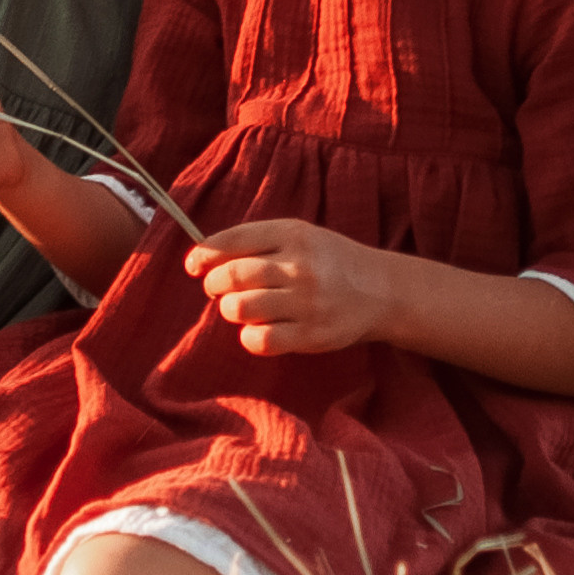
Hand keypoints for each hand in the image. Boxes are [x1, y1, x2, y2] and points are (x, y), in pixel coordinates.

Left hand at [187, 218, 391, 355]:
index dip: (204, 254)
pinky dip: (249, 337)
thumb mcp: (300, 236)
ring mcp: (307, 301)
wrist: (381, 290)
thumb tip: (206, 258)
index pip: (233, 240)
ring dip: (230, 310)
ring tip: (240, 308)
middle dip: (214, 285)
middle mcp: (299, 265)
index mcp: (292, 234)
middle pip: (232, 276)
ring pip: (240, 308)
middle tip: (217, 290)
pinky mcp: (312, 335)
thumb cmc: (329, 261)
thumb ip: (258, 242)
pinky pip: (260, 340)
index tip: (193, 266)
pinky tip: (258, 331)